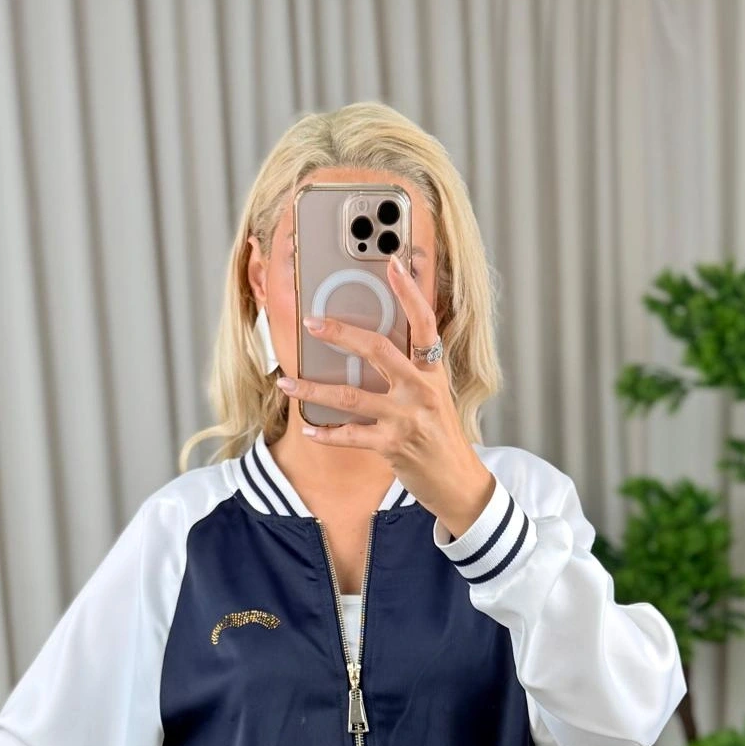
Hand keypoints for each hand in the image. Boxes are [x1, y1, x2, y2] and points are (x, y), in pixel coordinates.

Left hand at [277, 252, 495, 536]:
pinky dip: (325, 433)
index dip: (409, 292)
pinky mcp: (393, 445)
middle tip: (312, 322)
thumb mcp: (434, 397)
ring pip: (351, 395)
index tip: (391, 264)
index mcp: (432, 372)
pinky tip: (307, 428)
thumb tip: (368, 351)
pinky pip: (350, 435)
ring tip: (286, 380)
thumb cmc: (440, 437)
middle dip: (341, 333)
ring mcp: (406, 418)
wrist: (457, 482)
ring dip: (313, 388)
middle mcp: (421, 390)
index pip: (424, 322)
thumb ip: (410, 372)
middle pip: (377, 350)